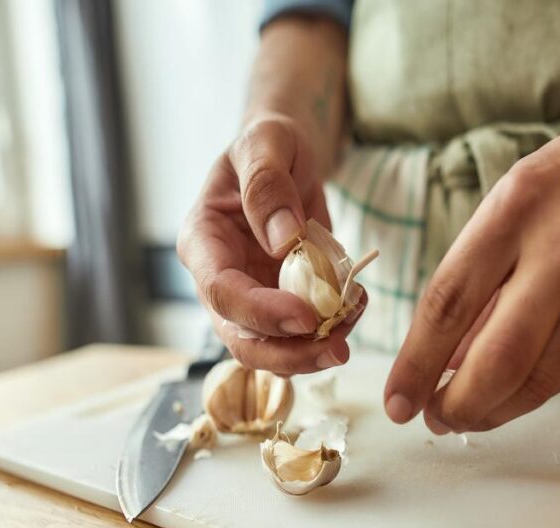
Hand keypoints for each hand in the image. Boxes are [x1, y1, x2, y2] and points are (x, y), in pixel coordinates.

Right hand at [178, 114, 363, 373]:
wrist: (285, 158)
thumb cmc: (269, 143)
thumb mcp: (267, 141)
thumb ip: (267, 185)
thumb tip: (282, 240)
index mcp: (202, 240)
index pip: (221, 291)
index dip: (261, 312)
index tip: (307, 317)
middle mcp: (218, 279)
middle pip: (241, 339)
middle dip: (289, 353)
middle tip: (340, 350)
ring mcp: (248, 297)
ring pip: (271, 349)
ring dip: (314, 349)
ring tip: (356, 316)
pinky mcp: (279, 304)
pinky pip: (301, 334)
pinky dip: (333, 329)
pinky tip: (356, 304)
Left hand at [384, 122, 559, 432]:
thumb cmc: (555, 188)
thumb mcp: (498, 213)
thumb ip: (469, 287)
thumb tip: (439, 368)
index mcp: (514, 213)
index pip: (450, 304)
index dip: (416, 364)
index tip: (397, 403)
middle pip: (501, 358)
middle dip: (459, 405)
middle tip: (433, 418)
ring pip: (540, 380)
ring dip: (494, 410)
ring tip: (464, 414)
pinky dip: (531, 392)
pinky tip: (507, 393)